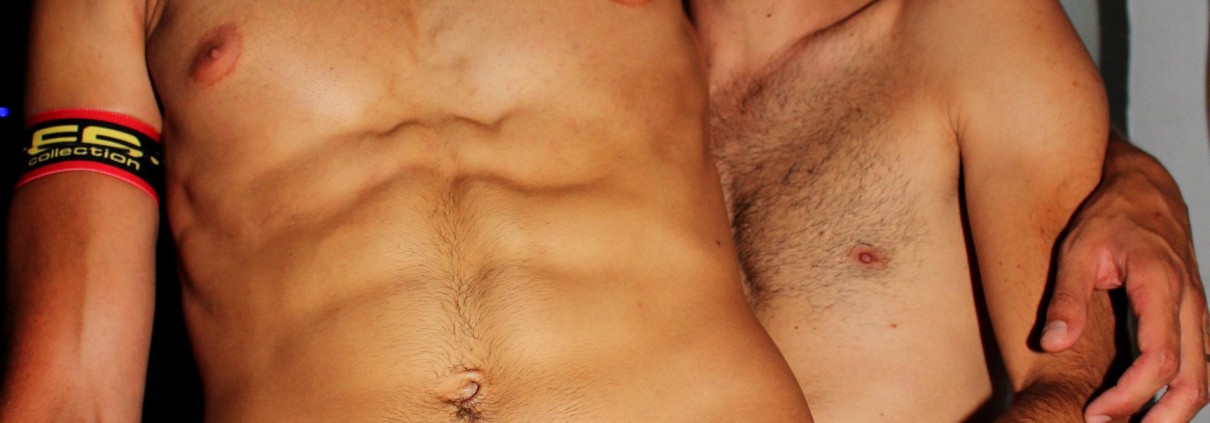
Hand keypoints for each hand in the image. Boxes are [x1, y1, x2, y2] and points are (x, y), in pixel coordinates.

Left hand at [1041, 140, 1208, 422]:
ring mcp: (1197, 311)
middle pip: (1194, 380)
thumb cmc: (1108, 217)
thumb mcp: (1076, 251)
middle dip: (1161, 417)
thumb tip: (1053, 344)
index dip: (1131, 394)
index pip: (1159, 358)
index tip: (1096, 412)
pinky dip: (1180, 390)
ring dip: (1175, 410)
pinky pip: (1198, 362)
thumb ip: (1067, 299)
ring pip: (1203, 376)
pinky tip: (1148, 404)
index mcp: (1162, 287)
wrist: (1143, 190)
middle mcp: (1190, 303)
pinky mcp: (1193, 316)